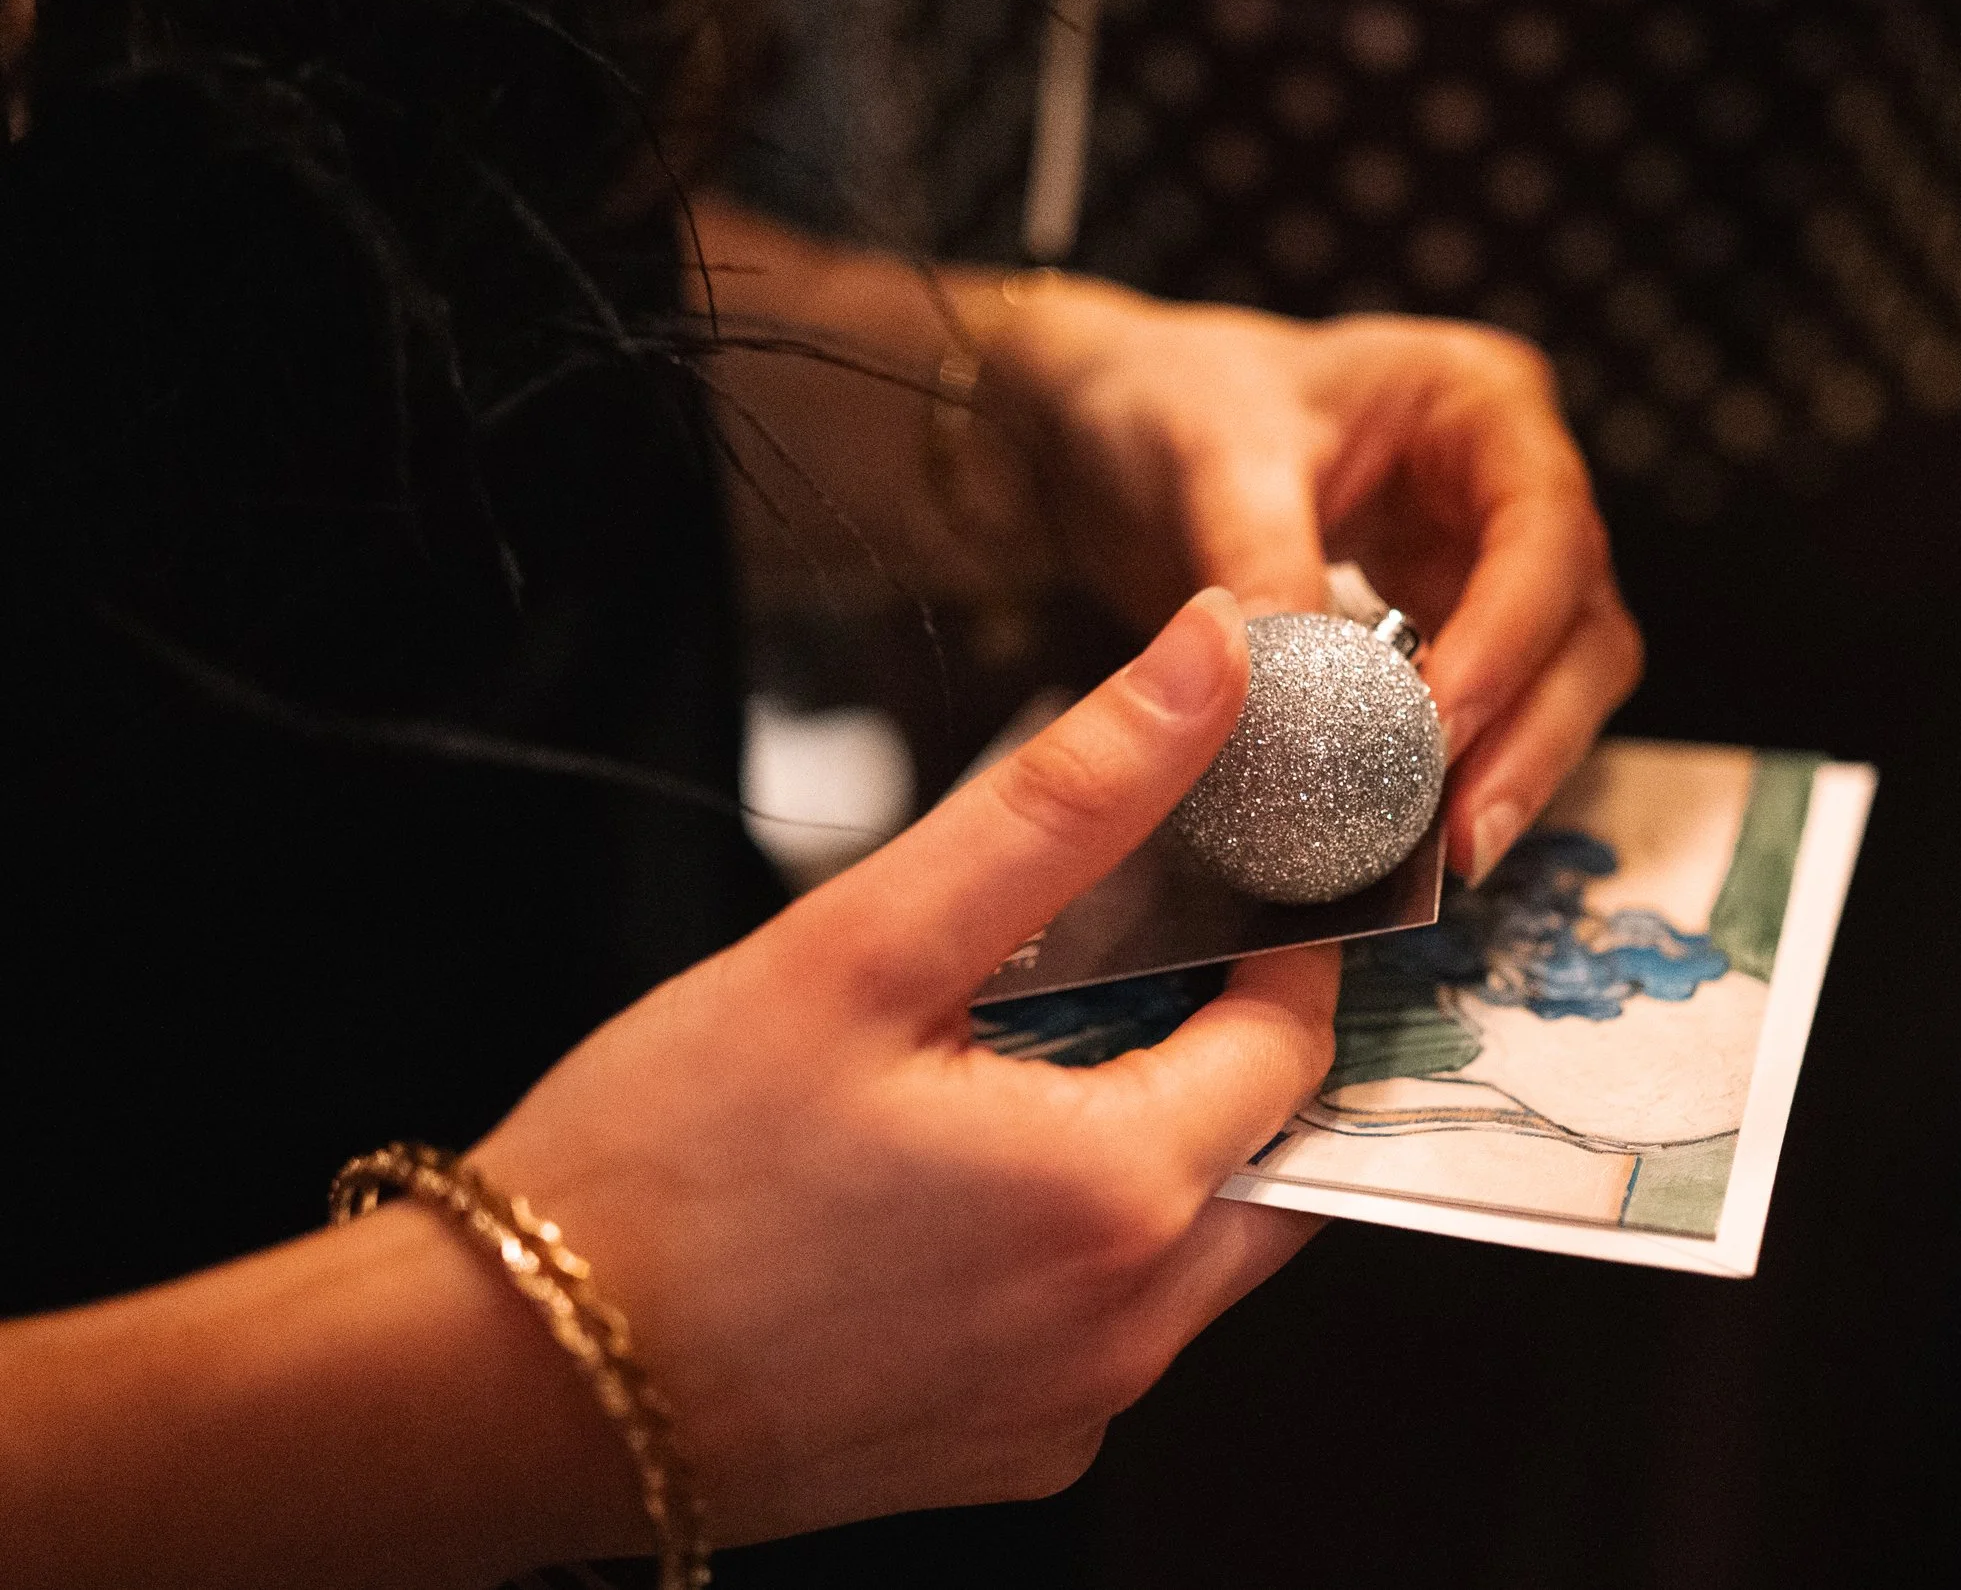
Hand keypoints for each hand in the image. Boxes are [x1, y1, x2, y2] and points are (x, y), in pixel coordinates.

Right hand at [471, 589, 1337, 1544]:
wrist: (507, 1383)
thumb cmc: (661, 1166)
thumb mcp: (865, 946)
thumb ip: (1065, 800)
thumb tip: (1206, 662)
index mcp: (1116, 1200)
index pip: (1296, 1046)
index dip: (1282, 946)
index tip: (1237, 884)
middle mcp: (1127, 1336)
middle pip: (1279, 1161)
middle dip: (1235, 1051)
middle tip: (1143, 967)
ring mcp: (1072, 1412)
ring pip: (1204, 1253)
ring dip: (1164, 1147)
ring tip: (1033, 1062)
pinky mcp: (1014, 1455)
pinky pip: (1115, 1332)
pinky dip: (1088, 1247)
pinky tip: (969, 1186)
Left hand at [988, 283, 1642, 883]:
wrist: (1111, 431)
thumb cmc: (1175, 399)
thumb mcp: (1214, 460)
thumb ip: (1262, 565)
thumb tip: (1295, 688)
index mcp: (1482, 403)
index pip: (1542, 532)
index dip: (1509, 638)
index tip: (1440, 725)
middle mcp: (1509, 488)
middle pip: (1579, 626)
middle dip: (1533, 733)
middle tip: (1466, 832)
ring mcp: (1484, 569)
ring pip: (1554, 687)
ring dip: (1512, 771)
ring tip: (1448, 853)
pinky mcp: (1444, 640)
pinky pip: (1483, 719)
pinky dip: (1457, 775)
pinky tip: (1410, 832)